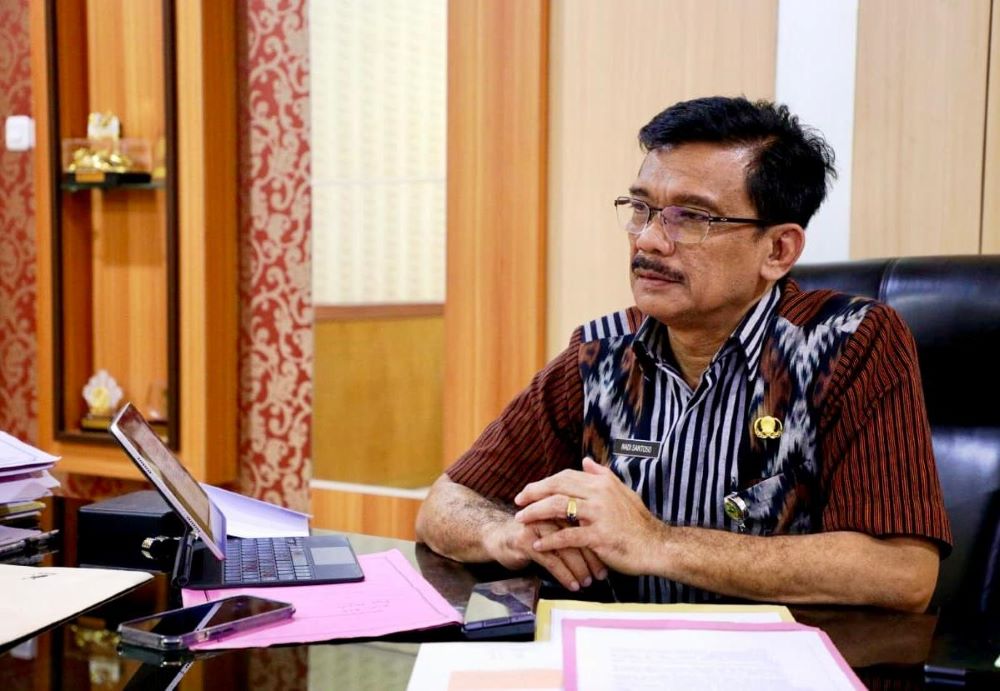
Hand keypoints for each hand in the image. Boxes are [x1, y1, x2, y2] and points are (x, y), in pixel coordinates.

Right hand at [483, 516, 607, 591]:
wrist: (499, 537)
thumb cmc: (533, 534)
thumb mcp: (556, 526)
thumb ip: (577, 527)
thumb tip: (605, 540)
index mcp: (562, 504)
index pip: (586, 522)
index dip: (599, 542)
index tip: (610, 561)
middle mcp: (551, 512)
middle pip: (578, 534)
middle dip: (592, 557)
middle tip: (602, 575)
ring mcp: (537, 525)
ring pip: (566, 548)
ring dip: (579, 568)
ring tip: (587, 582)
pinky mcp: (526, 540)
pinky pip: (551, 560)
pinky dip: (564, 574)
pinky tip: (571, 584)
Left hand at [513, 457, 666, 573]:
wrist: (656, 546)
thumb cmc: (638, 522)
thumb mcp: (623, 492)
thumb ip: (603, 475)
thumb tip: (585, 461)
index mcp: (602, 484)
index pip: (565, 476)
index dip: (544, 482)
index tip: (529, 490)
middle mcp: (599, 495)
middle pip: (557, 487)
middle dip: (533, 493)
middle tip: (517, 501)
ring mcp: (599, 515)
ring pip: (558, 507)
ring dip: (535, 513)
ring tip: (521, 520)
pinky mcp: (599, 536)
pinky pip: (568, 536)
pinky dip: (550, 540)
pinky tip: (538, 544)